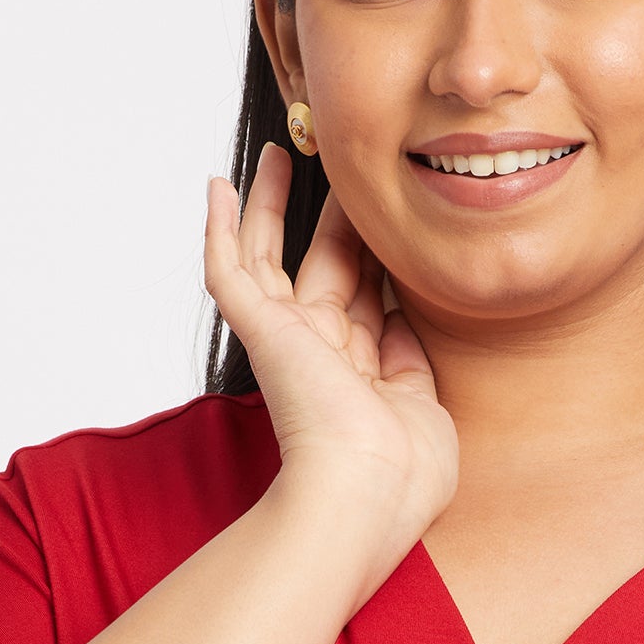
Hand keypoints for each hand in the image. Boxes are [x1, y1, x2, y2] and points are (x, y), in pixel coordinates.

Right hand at [204, 144, 456, 552]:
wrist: (367, 491)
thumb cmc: (403, 474)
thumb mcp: (426, 409)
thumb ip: (411, 363)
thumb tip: (402, 319)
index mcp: (359, 377)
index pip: (368, 302)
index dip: (378, 257)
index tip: (392, 218)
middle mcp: (319, 354)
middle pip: (325, 266)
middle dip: (335, 217)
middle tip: (345, 167)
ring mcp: (286, 340)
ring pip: (270, 257)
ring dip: (271, 205)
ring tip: (279, 152)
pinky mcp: (260, 330)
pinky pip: (228, 270)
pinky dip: (219, 228)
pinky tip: (217, 186)